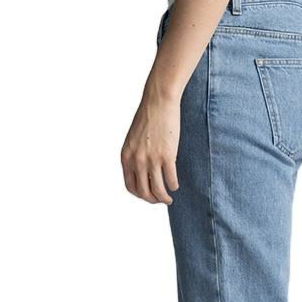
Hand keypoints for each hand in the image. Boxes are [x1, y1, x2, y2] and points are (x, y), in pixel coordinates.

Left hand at [120, 90, 179, 204]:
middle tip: (161, 200)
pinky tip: (175, 185)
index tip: (148, 196)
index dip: (140, 195)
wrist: (158, 101)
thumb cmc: (148, 118)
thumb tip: (143, 174)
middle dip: (153, 200)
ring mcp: (151, 159)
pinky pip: (170, 179)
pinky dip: (173, 185)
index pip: (130, 186)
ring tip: (169, 199)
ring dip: (164, 198)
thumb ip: (135, 156)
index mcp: (126, 157)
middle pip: (144, 192)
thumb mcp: (133, 140)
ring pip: (158, 190)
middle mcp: (137, 161)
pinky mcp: (167, 156)